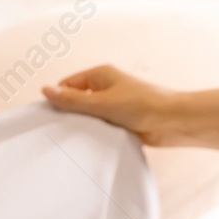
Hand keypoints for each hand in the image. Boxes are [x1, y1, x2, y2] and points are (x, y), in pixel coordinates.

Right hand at [41, 65, 179, 146]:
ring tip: (78, 138)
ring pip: (91, 115)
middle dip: (71, 114)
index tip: (50, 117)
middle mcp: (107, 87)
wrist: (174, 121)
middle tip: (61, 131)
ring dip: (86, 125)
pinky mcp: (123, 120)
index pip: (68, 84)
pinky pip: (103, 126)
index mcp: (101, 74)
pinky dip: (98, 133)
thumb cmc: (141, 106)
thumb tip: (45, 90)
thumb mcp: (102, 103)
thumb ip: (72, 100)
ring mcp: (116, 104)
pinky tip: (92, 143)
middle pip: (78, 100)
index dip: (58, 99)